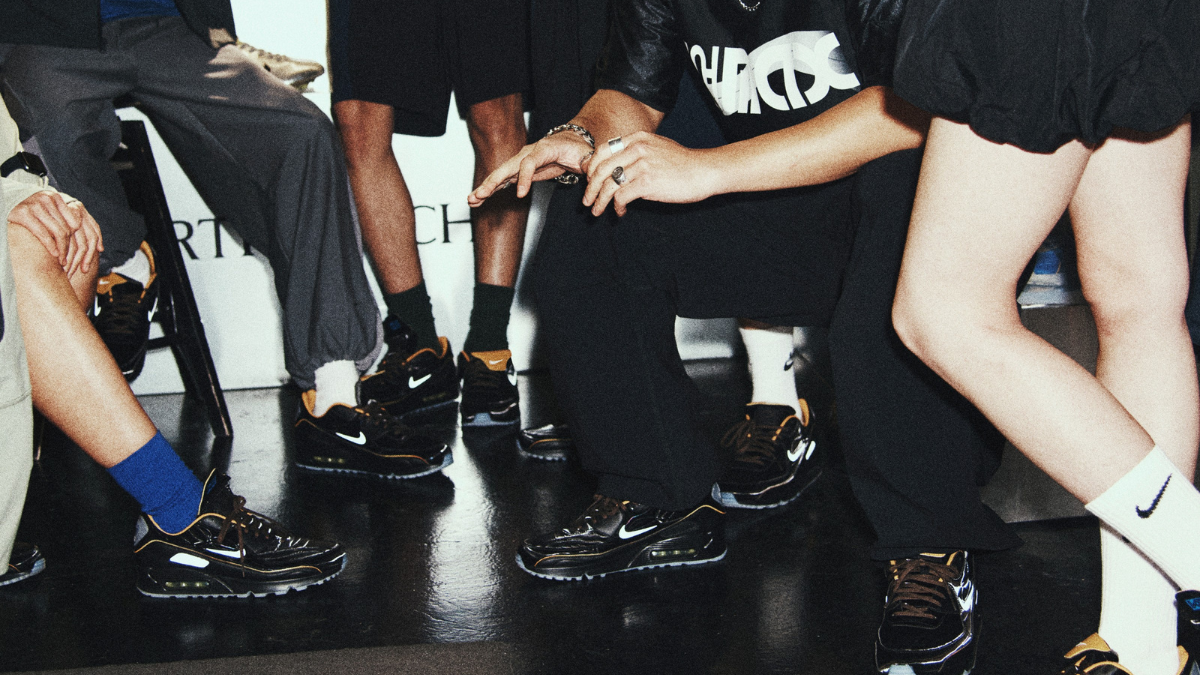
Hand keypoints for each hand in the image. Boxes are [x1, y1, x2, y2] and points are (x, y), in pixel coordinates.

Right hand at [7, 190, 103, 275]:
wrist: (2, 201)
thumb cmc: (27, 212)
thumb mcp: (46, 210)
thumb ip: (61, 218)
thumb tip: (88, 236)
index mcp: (56, 198)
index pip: (77, 222)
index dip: (84, 239)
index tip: (86, 254)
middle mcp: (48, 199)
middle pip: (69, 229)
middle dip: (71, 248)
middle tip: (71, 262)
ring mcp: (35, 205)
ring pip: (59, 232)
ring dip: (62, 250)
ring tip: (62, 262)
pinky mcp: (23, 214)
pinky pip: (43, 233)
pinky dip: (50, 246)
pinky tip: (53, 254)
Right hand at [468, 131, 595, 205]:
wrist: (572, 142)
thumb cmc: (578, 149)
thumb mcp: (586, 155)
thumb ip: (587, 162)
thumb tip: (590, 169)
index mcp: (544, 148)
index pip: (529, 162)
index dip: (524, 178)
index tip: (520, 195)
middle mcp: (528, 153)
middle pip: (507, 167)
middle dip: (493, 182)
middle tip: (480, 195)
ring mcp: (521, 161)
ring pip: (501, 175)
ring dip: (486, 188)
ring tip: (472, 200)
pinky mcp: (519, 171)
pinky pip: (502, 181)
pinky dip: (491, 190)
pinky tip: (478, 200)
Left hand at [582, 132, 720, 216]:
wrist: (704, 171)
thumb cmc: (684, 163)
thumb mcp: (658, 148)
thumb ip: (637, 153)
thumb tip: (618, 169)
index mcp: (637, 138)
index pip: (602, 150)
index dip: (591, 168)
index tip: (589, 181)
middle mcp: (637, 149)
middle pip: (601, 169)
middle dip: (590, 188)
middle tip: (588, 201)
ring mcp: (642, 165)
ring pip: (608, 184)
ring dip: (600, 201)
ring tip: (598, 211)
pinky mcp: (647, 182)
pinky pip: (621, 196)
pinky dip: (617, 206)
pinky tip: (620, 211)